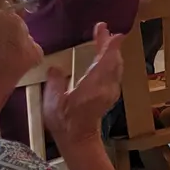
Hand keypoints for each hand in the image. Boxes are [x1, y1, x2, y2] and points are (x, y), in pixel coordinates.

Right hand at [43, 23, 124, 145]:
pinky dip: (110, 61)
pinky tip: (104, 58)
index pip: (106, 61)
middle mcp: (107, 87)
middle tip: (103, 30)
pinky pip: (114, 73)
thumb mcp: (53, 101)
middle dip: (110, 44)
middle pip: (113, 61)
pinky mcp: (110, 95)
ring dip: (111, 52)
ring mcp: (111, 91)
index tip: (114, 33)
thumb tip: (55, 68)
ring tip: (104, 39)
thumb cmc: (64, 121)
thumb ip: (55, 81)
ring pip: (116, 67)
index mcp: (94, 86)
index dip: (110, 46)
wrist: (78, 139)